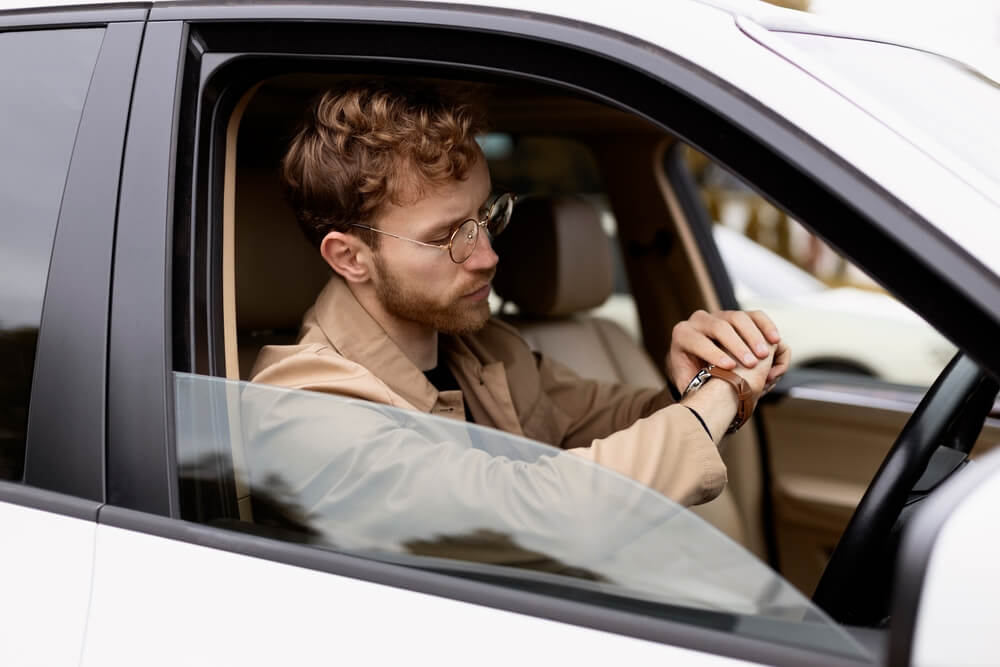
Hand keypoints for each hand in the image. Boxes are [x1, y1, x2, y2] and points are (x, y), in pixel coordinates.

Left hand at [668, 309, 790, 393]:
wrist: (698, 361)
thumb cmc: (694, 377)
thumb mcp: (688, 383)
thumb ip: (692, 389)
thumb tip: (698, 402)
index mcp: (683, 336)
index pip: (698, 341)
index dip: (714, 353)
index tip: (731, 367)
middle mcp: (699, 321)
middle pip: (719, 326)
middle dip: (737, 345)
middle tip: (752, 364)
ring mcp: (720, 315)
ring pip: (738, 318)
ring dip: (753, 336)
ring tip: (764, 356)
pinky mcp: (738, 316)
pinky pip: (754, 315)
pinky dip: (766, 326)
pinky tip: (775, 340)